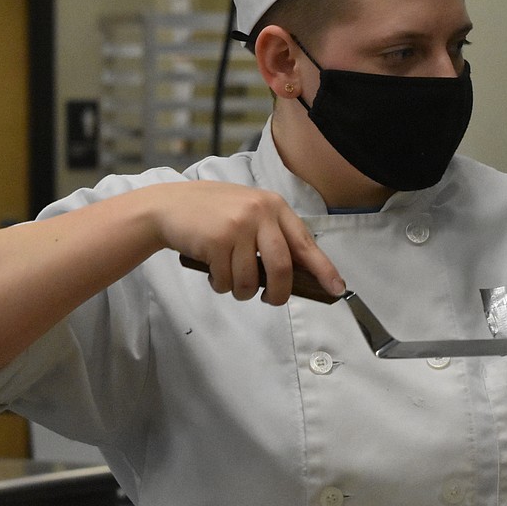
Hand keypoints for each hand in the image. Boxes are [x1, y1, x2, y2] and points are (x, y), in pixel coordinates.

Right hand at [141, 181, 344, 303]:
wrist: (170, 205)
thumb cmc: (213, 213)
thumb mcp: (249, 212)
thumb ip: (272, 234)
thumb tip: (298, 273)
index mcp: (274, 206)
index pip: (306, 243)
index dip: (323, 269)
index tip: (337, 289)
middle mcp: (260, 213)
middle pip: (282, 268)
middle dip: (278, 293)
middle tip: (270, 300)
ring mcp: (238, 226)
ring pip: (251, 280)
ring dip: (241, 291)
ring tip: (230, 278)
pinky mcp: (216, 241)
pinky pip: (226, 281)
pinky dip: (220, 285)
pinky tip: (213, 271)